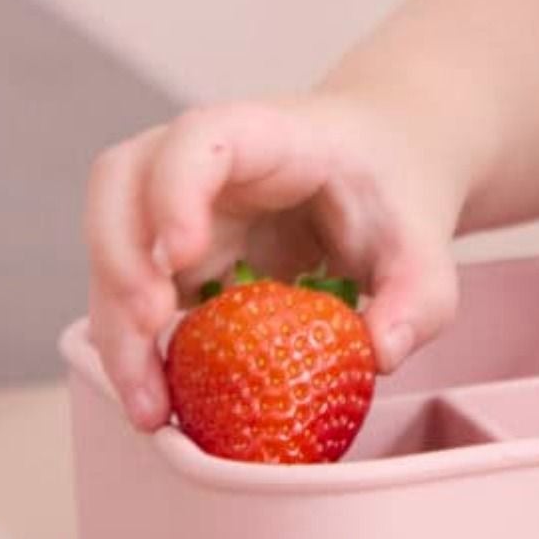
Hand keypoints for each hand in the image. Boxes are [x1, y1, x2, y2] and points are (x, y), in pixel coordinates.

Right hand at [84, 92, 463, 431]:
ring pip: (112, 241)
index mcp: (272, 135)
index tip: (184, 254)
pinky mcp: (175, 250)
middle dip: (119, 258)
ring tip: (150, 403)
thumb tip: (380, 353)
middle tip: (151, 328)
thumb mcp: (427, 244)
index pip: (203, 136)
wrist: (386, 164)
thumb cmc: (395, 189)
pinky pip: (130, 289)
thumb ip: (421, 298)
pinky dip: (132, 345)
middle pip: (122, 182)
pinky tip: (159, 401)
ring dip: (113, 322)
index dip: (176, 188)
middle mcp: (208, 162)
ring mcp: (182, 203)